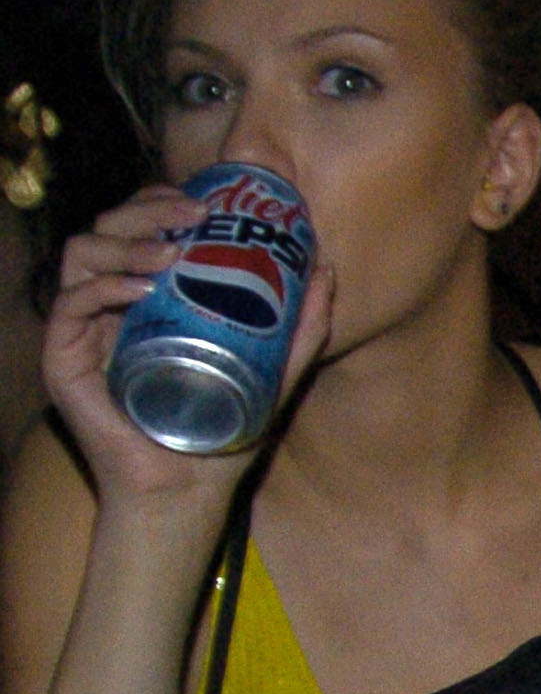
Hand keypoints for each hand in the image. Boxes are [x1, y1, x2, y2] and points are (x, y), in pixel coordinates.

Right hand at [42, 184, 333, 541]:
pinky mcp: (62, 360)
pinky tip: (140, 286)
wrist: (186, 491)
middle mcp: (108, 305)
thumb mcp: (274, 373)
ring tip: (172, 252)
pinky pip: (68, 305)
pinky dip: (102, 287)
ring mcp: (81, 330)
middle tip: (191, 214)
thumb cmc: (222, 433)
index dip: (162, 201)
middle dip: (145, 208)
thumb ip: (301, 327)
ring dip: (125, 240)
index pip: (140, 228)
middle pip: (108, 228)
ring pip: (82, 253)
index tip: (205, 202)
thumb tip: (326, 268)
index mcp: (147, 297)